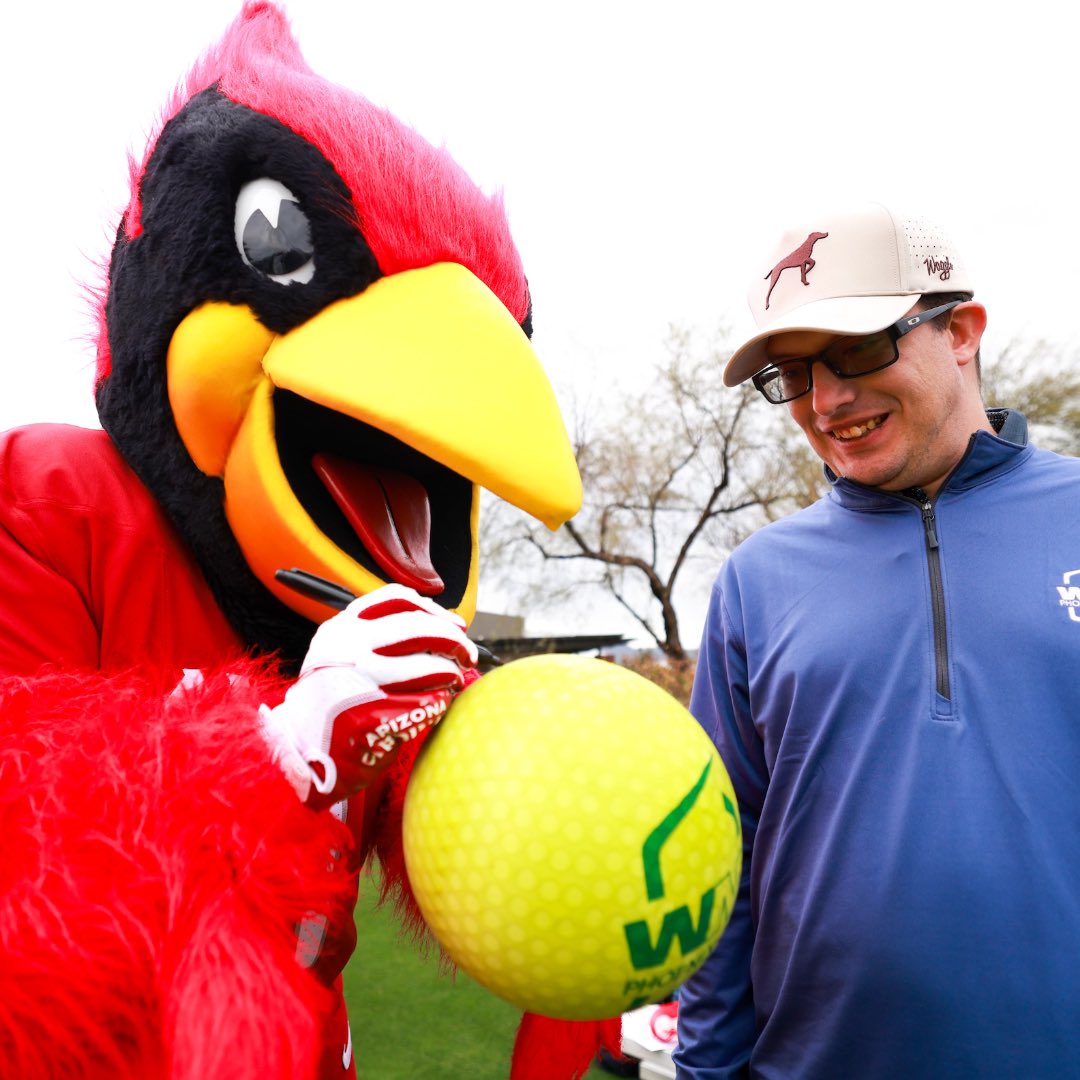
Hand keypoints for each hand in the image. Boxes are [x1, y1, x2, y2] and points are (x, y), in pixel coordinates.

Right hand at [261, 584, 476, 809]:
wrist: (298, 749)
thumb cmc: (331, 700)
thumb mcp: (342, 654)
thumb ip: (380, 635)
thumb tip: (445, 623)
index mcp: (341, 629)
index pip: (397, 599)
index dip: (434, 609)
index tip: (455, 624)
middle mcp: (349, 651)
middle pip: (420, 629)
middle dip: (454, 640)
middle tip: (468, 655)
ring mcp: (360, 684)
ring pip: (429, 667)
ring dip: (451, 674)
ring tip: (453, 681)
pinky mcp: (373, 719)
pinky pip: (426, 703)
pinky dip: (440, 702)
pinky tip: (437, 705)